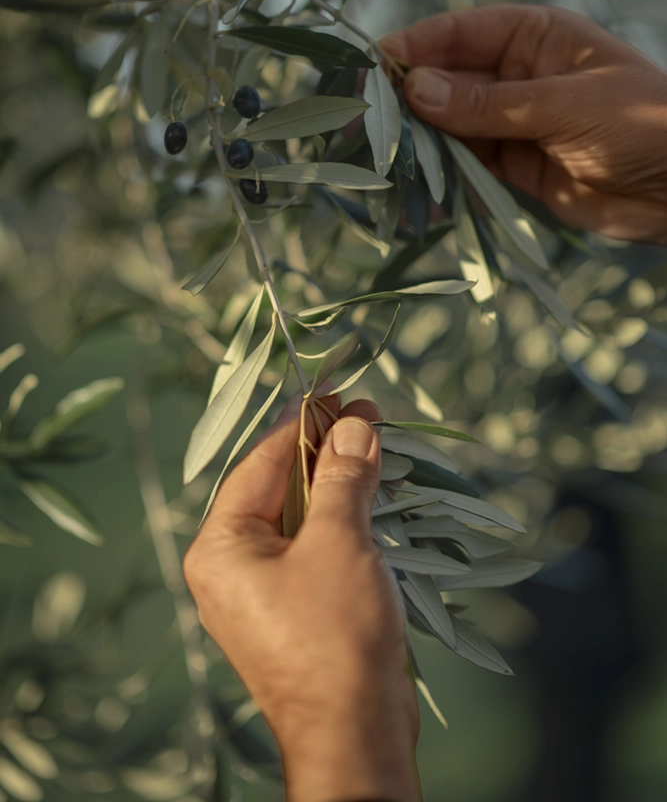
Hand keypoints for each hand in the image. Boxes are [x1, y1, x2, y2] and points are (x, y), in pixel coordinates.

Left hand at [183, 393, 420, 801]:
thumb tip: (354, 427)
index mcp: (220, 547)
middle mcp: (231, 568)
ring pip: (300, 518)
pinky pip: (314, 548)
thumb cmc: (335, 636)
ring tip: (378, 449)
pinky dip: (343, 520)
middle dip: (325, 452)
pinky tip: (374, 498)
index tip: (337, 395)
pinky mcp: (295, 611)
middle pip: (278, 488)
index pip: (259, 464)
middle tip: (368, 417)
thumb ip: (342, 478)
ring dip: (340, 484)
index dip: (302, 425)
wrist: (356, 735)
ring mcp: (263, 593)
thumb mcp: (338, 543)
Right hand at [381, 4, 666, 242]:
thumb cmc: (640, 123)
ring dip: (417, 141)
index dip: (414, 46)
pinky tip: (415, 186)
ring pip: (450, 126)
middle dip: (405, 100)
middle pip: (446, 81)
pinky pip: (467, 166)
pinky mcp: (515, 167)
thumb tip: (415, 89)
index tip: (371, 64)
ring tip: (378, 155)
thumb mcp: (562, 105)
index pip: (460, 33)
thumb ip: (487, 103)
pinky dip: (441, 176)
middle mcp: (517, 76)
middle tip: (361, 120)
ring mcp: (513, 122)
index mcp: (534, 37)